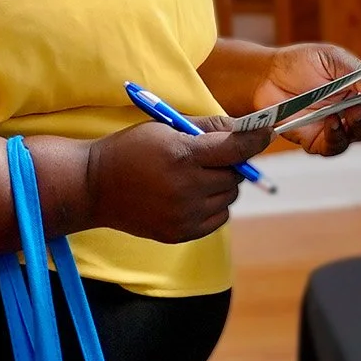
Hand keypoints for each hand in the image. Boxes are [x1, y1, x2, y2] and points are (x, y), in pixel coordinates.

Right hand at [86, 119, 272, 242]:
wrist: (93, 186)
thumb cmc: (131, 149)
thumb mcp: (165, 127)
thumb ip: (208, 128)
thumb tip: (244, 129)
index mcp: (182, 156)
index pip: (236, 149)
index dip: (256, 139)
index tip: (267, 133)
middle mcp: (186, 188)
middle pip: (236, 175)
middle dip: (231, 163)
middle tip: (210, 156)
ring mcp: (183, 214)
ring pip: (229, 198)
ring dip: (222, 185)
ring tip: (194, 176)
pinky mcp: (180, 233)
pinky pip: (219, 218)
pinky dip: (214, 205)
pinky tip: (189, 194)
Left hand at [256, 41, 360, 156]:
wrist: (265, 79)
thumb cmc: (299, 64)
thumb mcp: (328, 58)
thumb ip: (352, 72)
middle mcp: (359, 106)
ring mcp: (342, 125)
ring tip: (352, 111)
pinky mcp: (322, 141)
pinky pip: (338, 145)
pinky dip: (338, 136)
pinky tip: (331, 123)